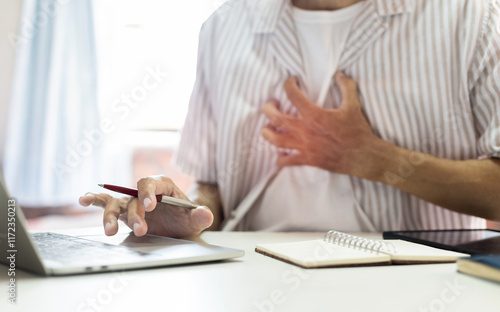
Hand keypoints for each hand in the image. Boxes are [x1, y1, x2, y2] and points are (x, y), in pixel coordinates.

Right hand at [79, 176, 213, 237]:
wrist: (179, 225)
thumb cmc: (186, 218)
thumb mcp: (195, 219)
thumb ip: (200, 216)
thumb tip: (206, 214)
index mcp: (163, 186)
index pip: (152, 183)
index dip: (148, 192)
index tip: (149, 206)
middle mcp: (145, 191)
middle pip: (133, 197)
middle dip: (135, 214)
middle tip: (141, 230)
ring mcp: (132, 201)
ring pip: (116, 202)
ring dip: (110, 215)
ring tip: (109, 230)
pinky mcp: (123, 212)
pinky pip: (106, 204)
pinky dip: (94, 201)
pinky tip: (83, 200)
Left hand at [261, 71, 379, 178]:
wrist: (363, 155)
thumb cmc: (357, 130)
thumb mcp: (353, 105)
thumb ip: (346, 87)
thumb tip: (339, 74)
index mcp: (314, 115)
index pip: (293, 95)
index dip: (289, 85)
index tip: (291, 82)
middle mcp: (305, 130)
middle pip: (276, 119)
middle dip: (268, 110)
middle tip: (271, 105)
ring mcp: (305, 146)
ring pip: (276, 140)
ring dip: (267, 133)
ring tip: (265, 129)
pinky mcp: (308, 159)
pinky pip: (288, 161)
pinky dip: (280, 158)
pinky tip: (279, 154)